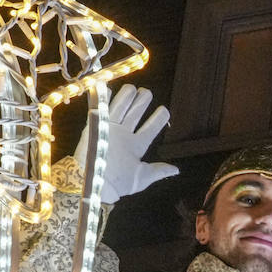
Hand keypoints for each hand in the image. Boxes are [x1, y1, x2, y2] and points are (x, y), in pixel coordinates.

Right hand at [73, 84, 177, 203]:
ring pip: (120, 109)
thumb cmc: (120, 183)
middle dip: (141, 103)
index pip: (150, 129)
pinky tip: (107, 89)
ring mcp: (110, 130)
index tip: (164, 110)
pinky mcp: (95, 127)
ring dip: (126, 98)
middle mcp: (125, 135)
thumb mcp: (143, 177)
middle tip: (147, 92)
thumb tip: (176, 170)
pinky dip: (103, 100)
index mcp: (137, 146)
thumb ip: (159, 170)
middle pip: (135, 114)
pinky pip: (99, 110)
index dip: (158, 119)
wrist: (96, 183)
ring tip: (133, 88)